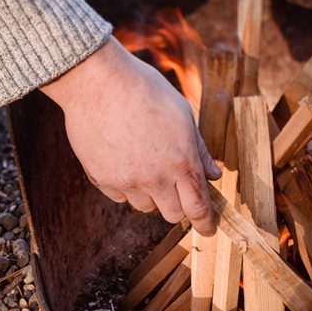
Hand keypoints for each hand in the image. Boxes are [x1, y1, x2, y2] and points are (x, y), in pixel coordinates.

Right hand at [40, 36, 220, 235]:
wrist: (97, 81)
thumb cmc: (144, 90)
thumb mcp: (182, 114)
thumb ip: (199, 150)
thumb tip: (214, 174)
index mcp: (181, 161)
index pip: (198, 207)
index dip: (206, 223)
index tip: (208, 229)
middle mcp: (156, 178)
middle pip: (174, 214)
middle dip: (178, 205)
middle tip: (173, 185)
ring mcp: (127, 181)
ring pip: (145, 207)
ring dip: (150, 194)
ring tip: (143, 161)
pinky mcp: (102, 180)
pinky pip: (119, 197)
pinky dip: (125, 185)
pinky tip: (122, 158)